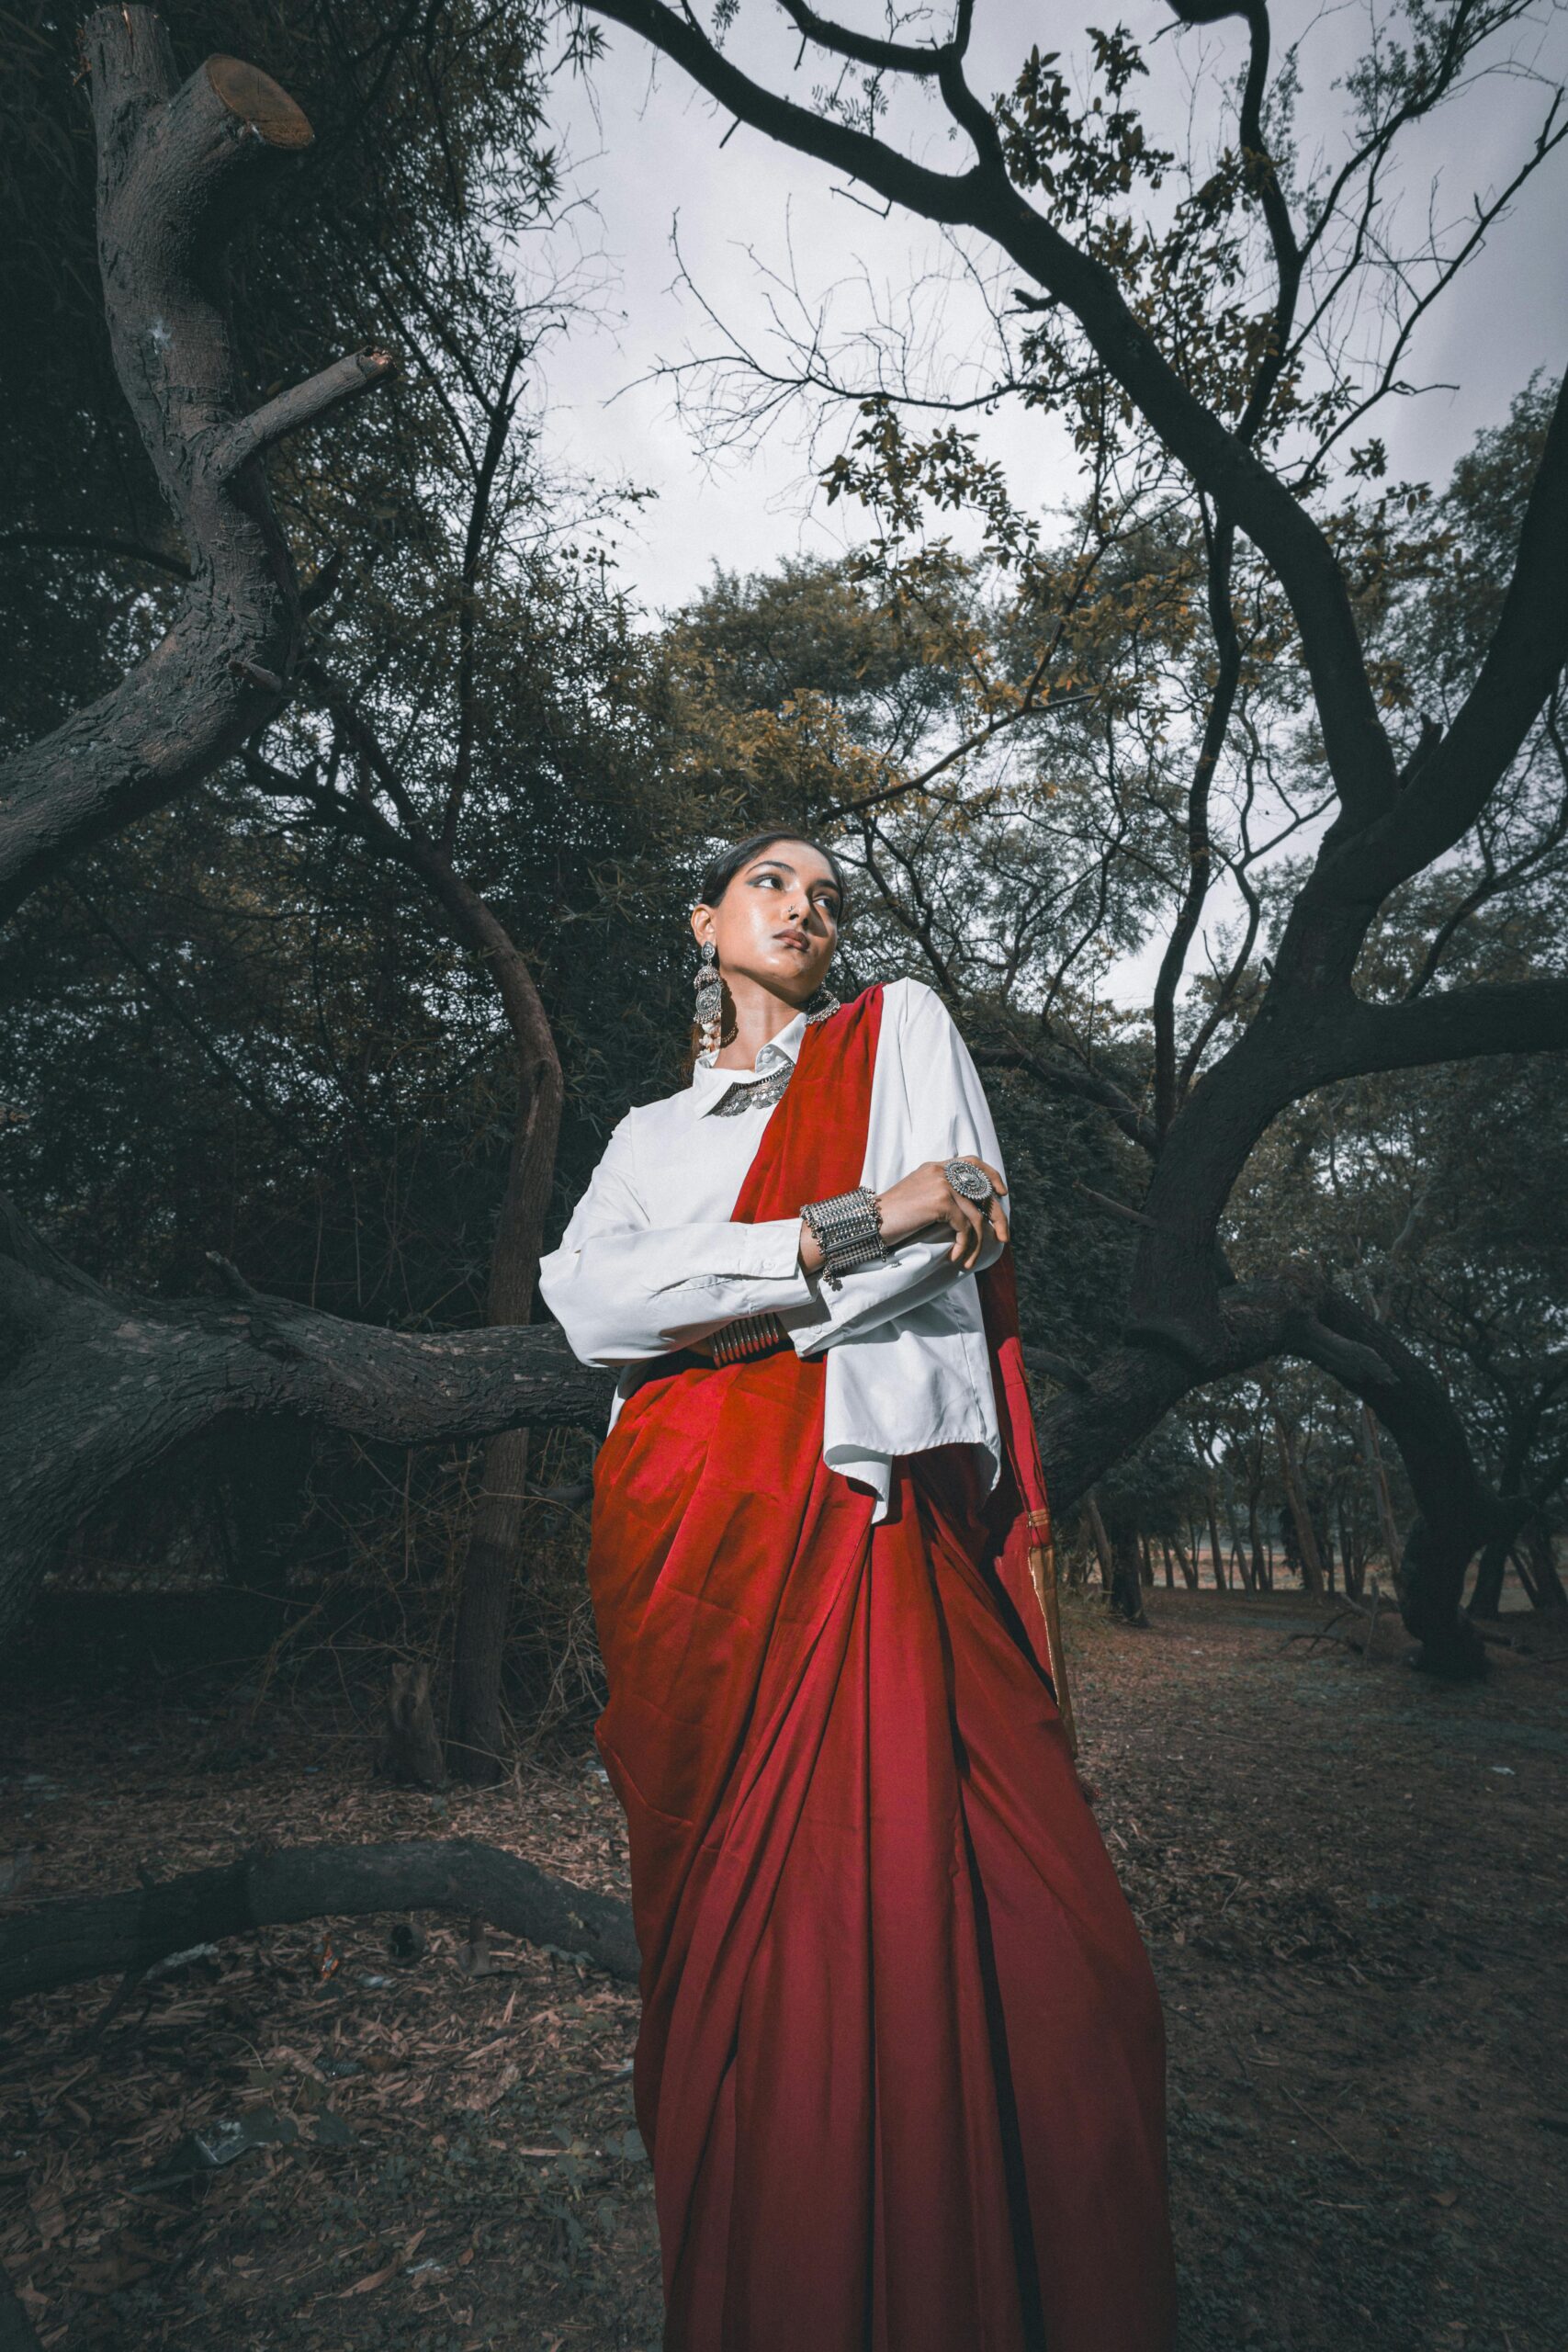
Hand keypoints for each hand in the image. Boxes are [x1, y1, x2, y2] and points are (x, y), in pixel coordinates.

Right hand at [871, 1154, 1009, 1271]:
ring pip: (975, 1216)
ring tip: (969, 1261)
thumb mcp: (919, 1197)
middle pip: (983, 1190)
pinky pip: (964, 1227)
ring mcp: (941, 1184)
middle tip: (1004, 1237)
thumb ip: (942, 1195)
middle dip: (998, 1216)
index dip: (992, 1176)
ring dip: (977, 1243)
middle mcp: (941, 1171)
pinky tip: (956, 1258)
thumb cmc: (891, 1217)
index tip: (1002, 1194)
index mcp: (936, 1167)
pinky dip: (964, 1246)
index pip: (972, 1163)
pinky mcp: (940, 1201)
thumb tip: (972, 1212)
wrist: (870, 1222)